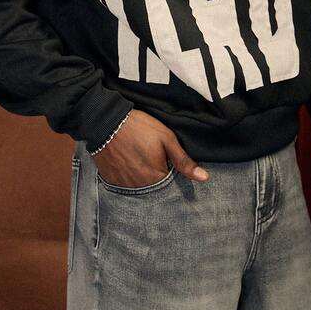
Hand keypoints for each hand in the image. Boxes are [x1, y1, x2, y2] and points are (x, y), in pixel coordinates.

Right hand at [93, 109, 209, 186]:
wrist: (105, 121)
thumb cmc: (139, 127)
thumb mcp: (166, 138)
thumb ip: (184, 160)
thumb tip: (204, 178)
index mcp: (156, 178)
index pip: (171, 186)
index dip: (171, 172)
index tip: (166, 160)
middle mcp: (140, 187)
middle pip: (155, 188)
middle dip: (156, 176)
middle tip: (150, 157)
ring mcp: (124, 186)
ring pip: (140, 187)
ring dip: (142, 177)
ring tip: (139, 158)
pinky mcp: (111, 181)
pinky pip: (125, 185)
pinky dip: (128, 176)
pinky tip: (127, 161)